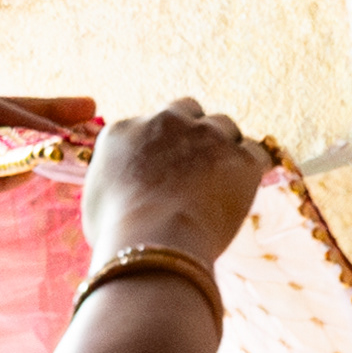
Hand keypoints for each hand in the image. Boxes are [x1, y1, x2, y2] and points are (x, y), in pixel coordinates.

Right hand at [84, 98, 270, 278]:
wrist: (153, 242)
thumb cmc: (117, 235)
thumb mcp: (96, 204)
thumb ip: (111, 184)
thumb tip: (123, 192)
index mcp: (125, 130)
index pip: (149, 124)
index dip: (161, 146)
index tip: (166, 169)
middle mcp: (165, 121)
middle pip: (188, 110)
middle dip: (194, 133)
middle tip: (197, 167)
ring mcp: (206, 136)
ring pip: (225, 125)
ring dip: (225, 147)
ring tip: (222, 183)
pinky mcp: (241, 158)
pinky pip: (256, 152)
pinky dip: (252, 169)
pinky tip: (245, 190)